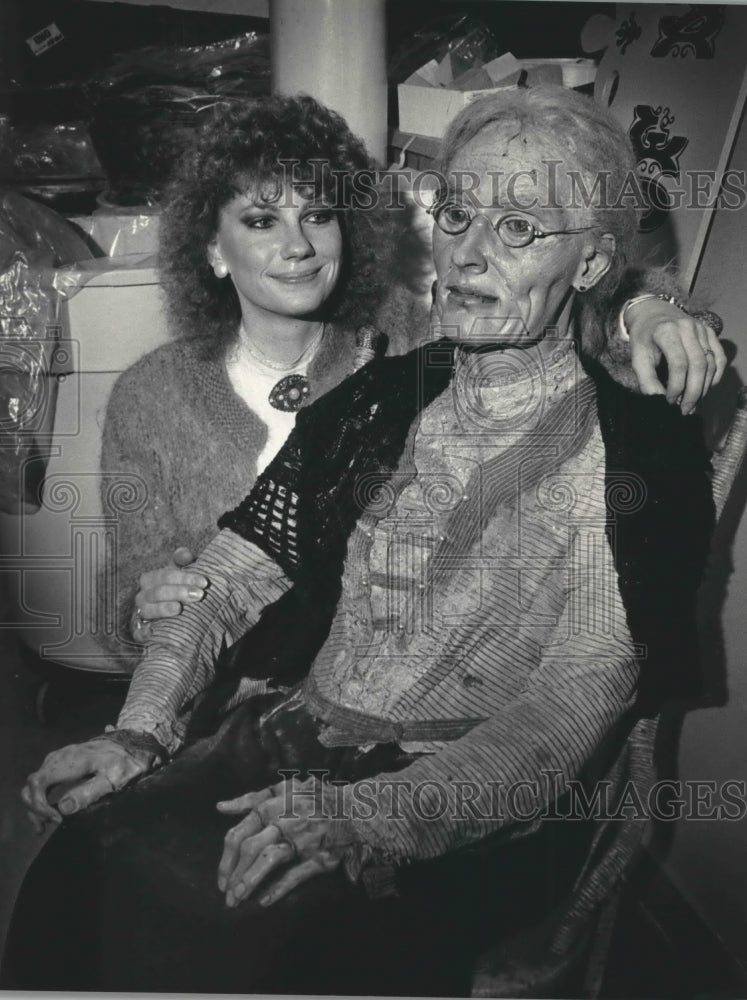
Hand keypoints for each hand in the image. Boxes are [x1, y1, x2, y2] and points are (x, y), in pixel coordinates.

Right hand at [21, 738, 153, 833]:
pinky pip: (43, 779)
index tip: (56, 819)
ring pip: (35, 782)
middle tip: (47, 828)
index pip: (38, 782)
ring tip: (44, 826)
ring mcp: (60, 758)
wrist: (133, 744)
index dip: (39, 804)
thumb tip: (63, 808)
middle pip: (32, 783)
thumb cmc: (125, 764)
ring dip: (35, 805)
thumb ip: (89, 792)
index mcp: (70, 761)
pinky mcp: (62, 762)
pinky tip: (49, 813)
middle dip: (35, 808)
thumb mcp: (113, 780)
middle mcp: (61, 757)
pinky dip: (41, 797)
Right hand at [132, 547, 207, 642]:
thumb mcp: (179, 573)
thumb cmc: (175, 588)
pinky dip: (144, 633)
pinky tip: (152, 633)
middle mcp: (143, 595)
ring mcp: (140, 613)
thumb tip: (184, 553)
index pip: (166, 575)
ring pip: (148, 610)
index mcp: (151, 579)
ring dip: (164, 608)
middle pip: (158, 591)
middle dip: (179, 592)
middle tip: (199, 595)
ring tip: (179, 609)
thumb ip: (183, 561)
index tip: (204, 582)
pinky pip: (139, 632)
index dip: (185, 577)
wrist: (164, 613)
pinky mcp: (140, 631)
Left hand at [216, 777, 347, 907]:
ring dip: (249, 882)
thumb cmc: (315, 798)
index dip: (226, 858)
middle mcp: (284, 821)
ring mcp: (301, 840)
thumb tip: (220, 808)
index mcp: (273, 805)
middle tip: (225, 895)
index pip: (239, 832)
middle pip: (249, 848)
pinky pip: (295, 874)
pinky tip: (264, 901)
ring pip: (268, 860)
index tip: (220, 877)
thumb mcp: (283, 789)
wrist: (354, 808)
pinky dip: (277, 889)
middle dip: (233, 874)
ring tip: (237, 900)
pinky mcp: (318, 856)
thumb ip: (251, 799)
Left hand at [625, 299, 725, 413]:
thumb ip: (646, 379)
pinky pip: (720, 357)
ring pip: (711, 363)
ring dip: (704, 387)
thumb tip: (659, 400)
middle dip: (693, 391)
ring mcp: (702, 328)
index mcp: (666, 331)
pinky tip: (706, 388)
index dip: (676, 386)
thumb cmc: (644, 338)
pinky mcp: (710, 332)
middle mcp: (687, 327)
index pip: (678, 363)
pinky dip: (716, 376)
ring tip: (693, 403)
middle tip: (685, 409)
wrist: (653, 313)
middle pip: (699, 365)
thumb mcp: (637, 357)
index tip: (669, 402)